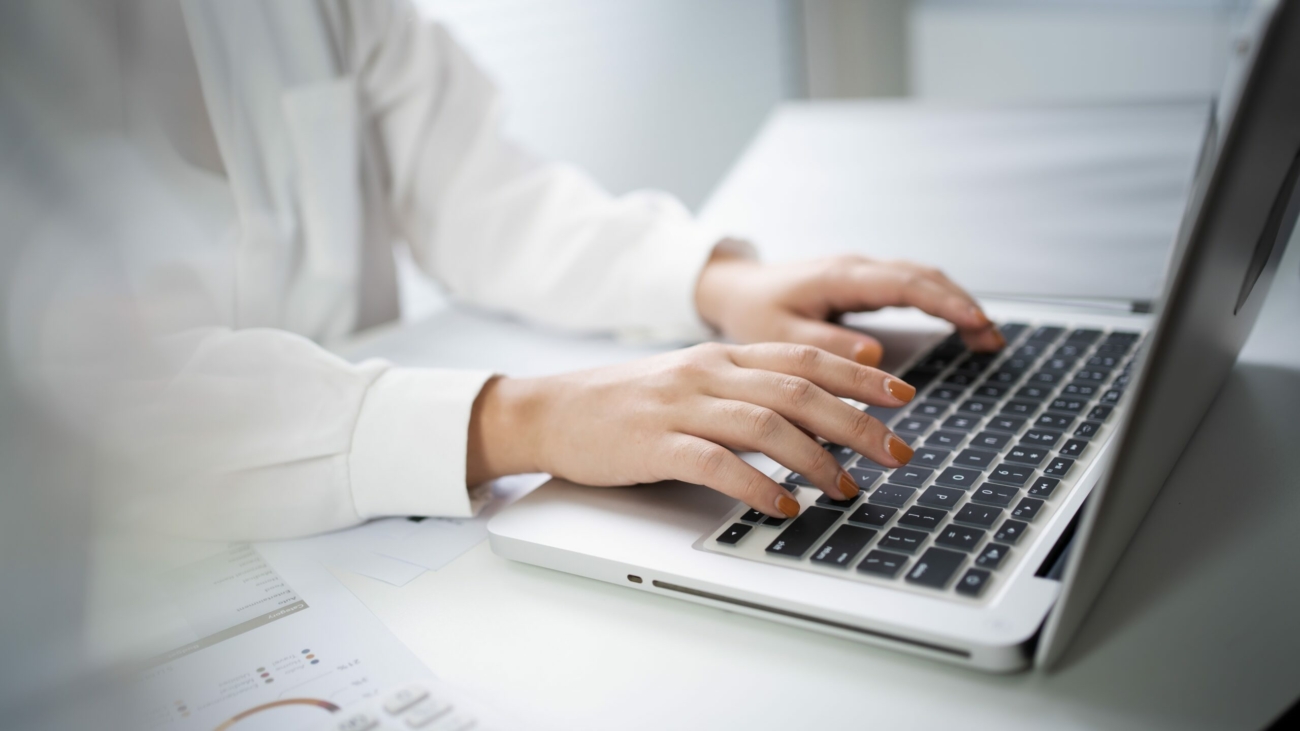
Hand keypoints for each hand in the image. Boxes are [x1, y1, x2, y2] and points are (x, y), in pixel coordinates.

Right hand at [466, 343, 918, 518]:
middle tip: (898, 452)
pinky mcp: (655, 444)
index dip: (859, 376)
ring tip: (848, 489)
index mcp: (721, 355)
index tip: (903, 396)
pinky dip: (756, 486)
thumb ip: (743, 390)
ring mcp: (680, 406)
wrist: (550, 410)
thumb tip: (810, 419)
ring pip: (765, 424)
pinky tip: (783, 506)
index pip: (805, 358)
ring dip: (815, 458)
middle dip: (857, 422)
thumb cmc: (625, 404)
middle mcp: (708, 372)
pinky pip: (716, 463)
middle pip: (798, 390)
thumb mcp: (690, 382)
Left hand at [694, 250, 1004, 365]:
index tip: (976, 322)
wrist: (734, 289)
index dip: (944, 303)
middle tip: (993, 338)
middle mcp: (856, 268)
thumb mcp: (777, 336)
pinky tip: (959, 323)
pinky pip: (911, 286)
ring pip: (922, 278)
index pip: (905, 285)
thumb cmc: (753, 312)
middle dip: (963, 304)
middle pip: (924, 277)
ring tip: (987, 336)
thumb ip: (823, 345)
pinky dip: (940, 301)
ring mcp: (862, 272)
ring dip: (957, 302)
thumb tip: (872, 354)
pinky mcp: (863, 282)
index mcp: (839, 277)